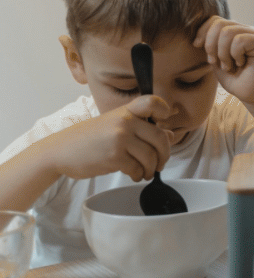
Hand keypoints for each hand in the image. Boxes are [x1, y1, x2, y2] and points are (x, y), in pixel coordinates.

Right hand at [42, 95, 172, 182]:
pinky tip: (134, 174)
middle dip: (164, 154)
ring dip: (151, 169)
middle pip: (160, 137)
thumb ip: (141, 128)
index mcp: (125, 111)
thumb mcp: (114, 126)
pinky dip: (138, 174)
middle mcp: (125, 122)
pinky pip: (137, 168)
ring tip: (145, 172)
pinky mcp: (114, 157)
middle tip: (160, 163)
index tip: (164, 121)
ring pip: (151, 156)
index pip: (152, 102)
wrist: (59, 151)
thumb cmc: (88, 139)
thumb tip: (170, 136)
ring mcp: (120, 139)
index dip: (163, 110)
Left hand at [194, 16, 253, 106]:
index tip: (197, 46)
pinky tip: (240, 64)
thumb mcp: (216, 60)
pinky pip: (239, 40)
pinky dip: (234, 55)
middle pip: (219, 24)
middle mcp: (246, 29)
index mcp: (235, 31)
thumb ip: (211, 44)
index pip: (215, 20)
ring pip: (227, 32)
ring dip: (222, 53)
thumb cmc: (235, 80)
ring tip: (228, 66)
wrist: (253, 95)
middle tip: (215, 62)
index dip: (203, 32)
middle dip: (211, 44)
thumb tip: (199, 35)